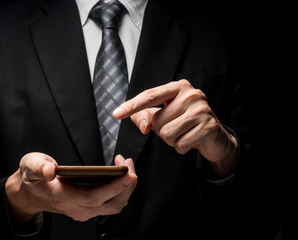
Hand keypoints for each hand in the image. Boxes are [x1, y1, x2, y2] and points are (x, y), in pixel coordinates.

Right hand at [5, 153, 136, 222]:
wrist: (30, 193)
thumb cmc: (32, 177)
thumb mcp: (30, 166)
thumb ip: (39, 167)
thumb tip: (50, 171)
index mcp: (63, 197)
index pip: (94, 197)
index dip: (113, 187)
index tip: (128, 174)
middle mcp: (76, 208)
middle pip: (111, 204)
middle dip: (126, 185)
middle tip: (128, 163)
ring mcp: (83, 210)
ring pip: (114, 206)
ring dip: (125, 187)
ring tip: (125, 165)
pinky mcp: (88, 208)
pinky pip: (110, 204)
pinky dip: (120, 190)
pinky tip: (119, 174)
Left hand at [113, 80, 236, 176]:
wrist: (213, 135)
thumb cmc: (183, 122)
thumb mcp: (161, 116)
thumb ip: (143, 117)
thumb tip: (143, 126)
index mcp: (177, 87)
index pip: (149, 96)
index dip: (131, 106)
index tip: (116, 114)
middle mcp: (191, 94)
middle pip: (157, 121)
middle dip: (162, 130)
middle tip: (176, 126)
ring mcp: (202, 110)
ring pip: (168, 134)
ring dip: (171, 140)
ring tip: (183, 133)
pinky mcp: (208, 126)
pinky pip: (181, 144)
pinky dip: (182, 147)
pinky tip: (191, 140)